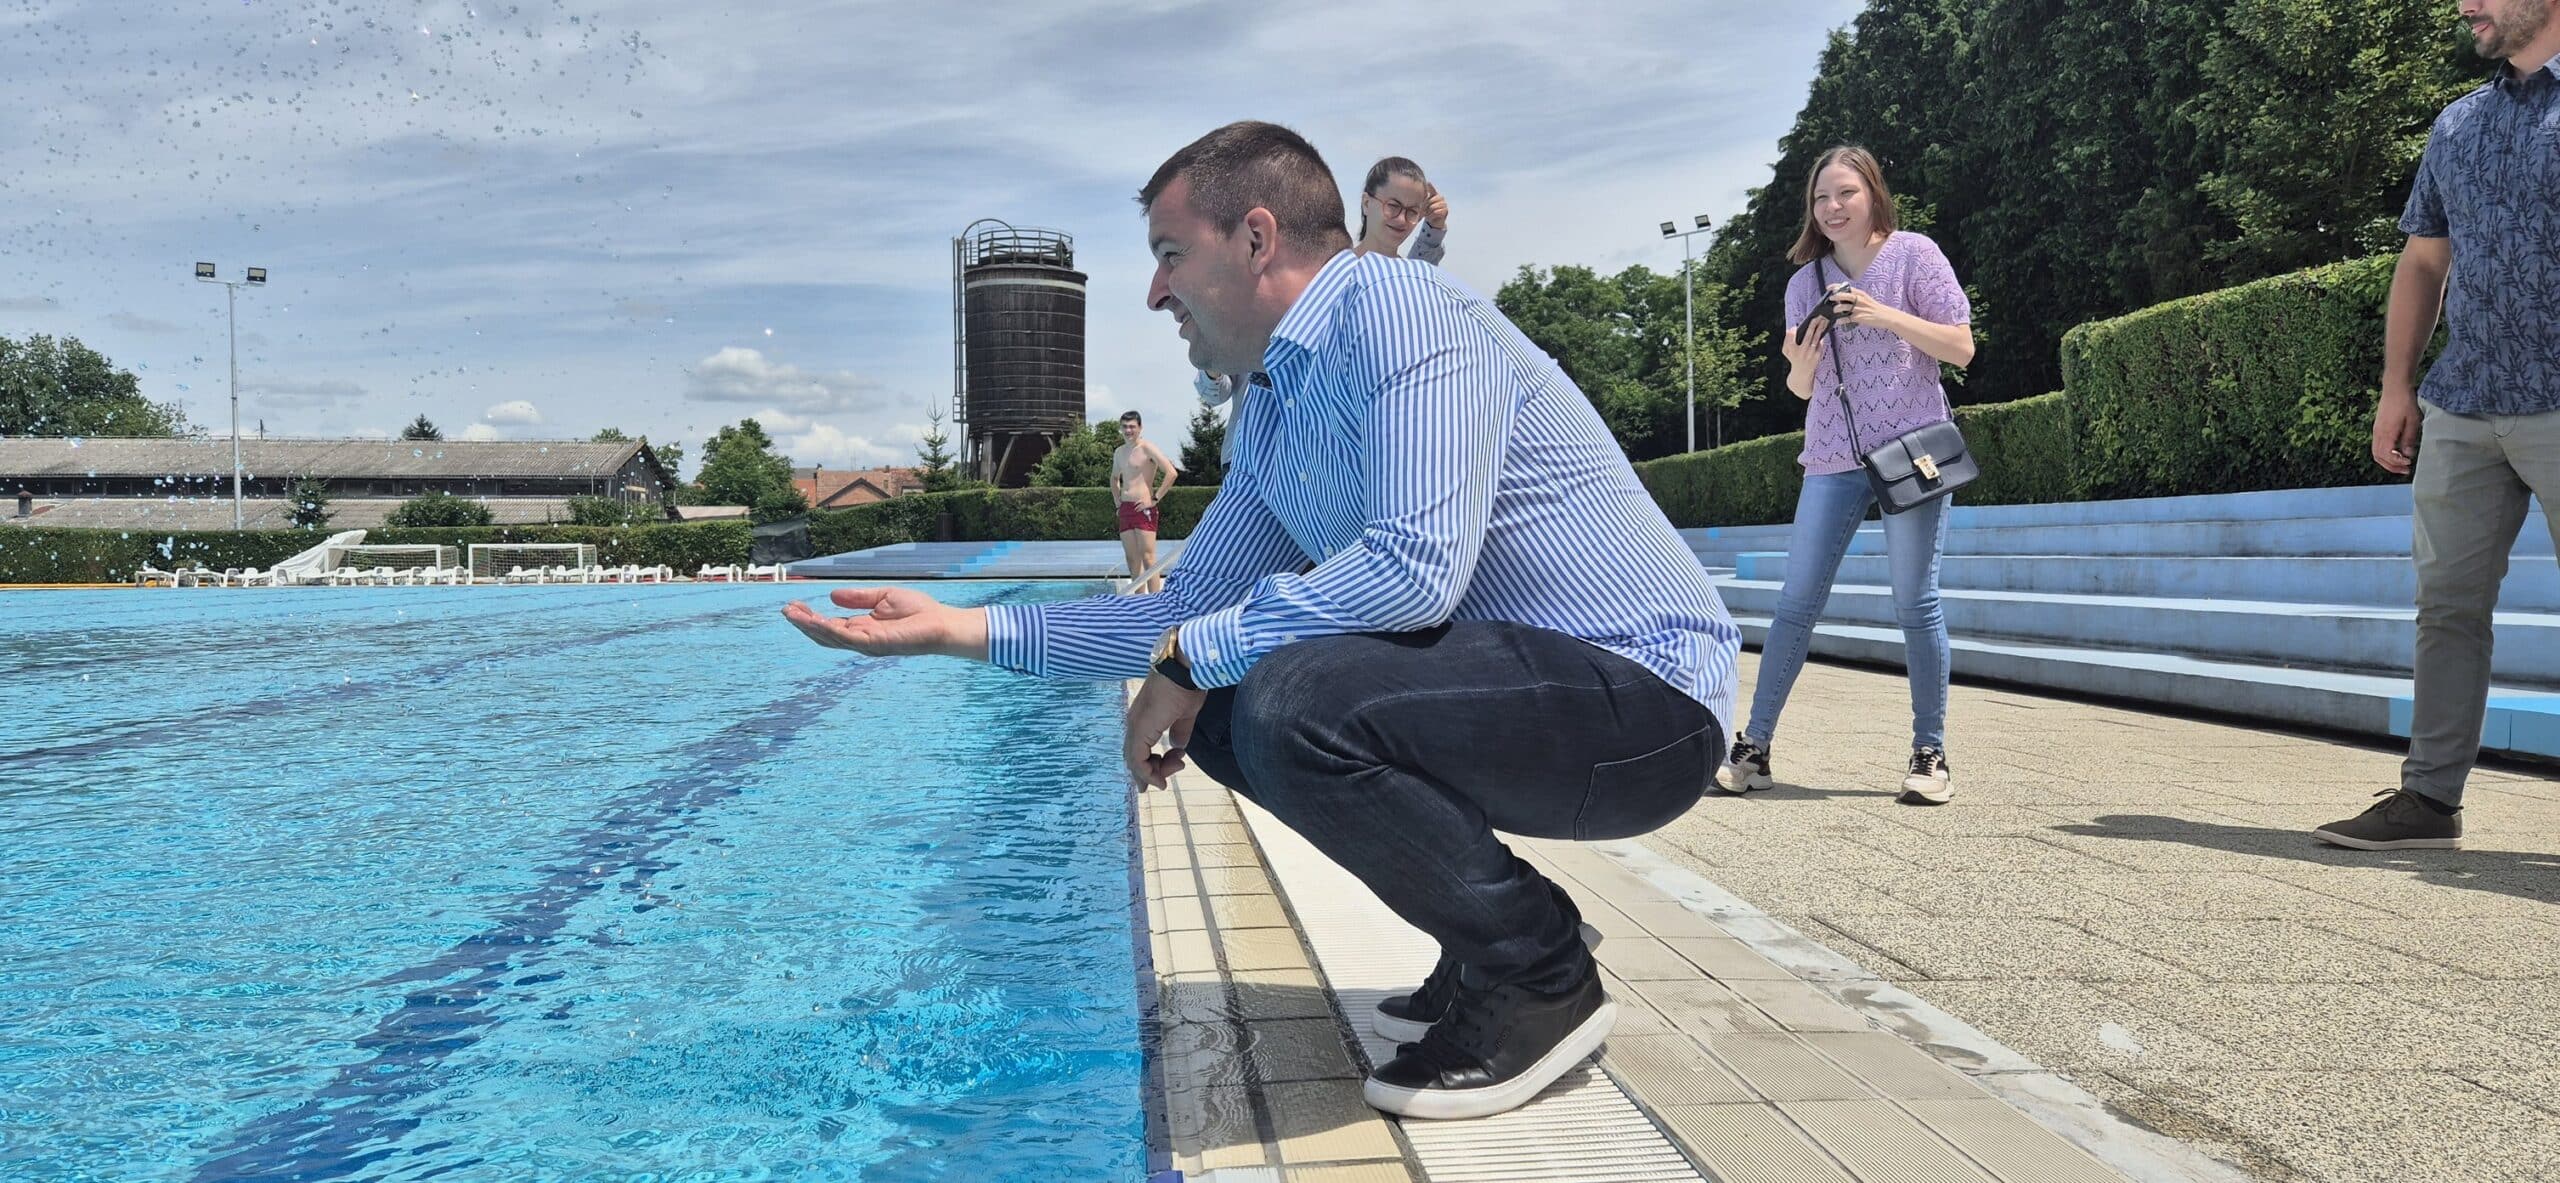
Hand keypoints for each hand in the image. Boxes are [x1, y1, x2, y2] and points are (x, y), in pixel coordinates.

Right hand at [781, 586, 987, 658]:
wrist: (942, 622)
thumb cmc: (919, 611)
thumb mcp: (883, 597)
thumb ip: (859, 598)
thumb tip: (831, 596)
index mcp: (862, 628)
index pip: (830, 625)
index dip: (811, 617)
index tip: (794, 605)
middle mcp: (861, 639)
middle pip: (824, 635)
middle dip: (804, 623)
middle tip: (786, 610)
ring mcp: (866, 644)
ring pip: (830, 638)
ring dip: (809, 626)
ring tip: (792, 613)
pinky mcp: (874, 644)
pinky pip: (845, 637)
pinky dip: (827, 629)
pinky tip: (814, 620)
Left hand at [1123, 673, 1206, 789]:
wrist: (1184, 669)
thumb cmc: (1187, 685)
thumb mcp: (1185, 713)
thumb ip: (1180, 730)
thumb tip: (1177, 745)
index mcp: (1144, 718)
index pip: (1138, 748)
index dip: (1149, 765)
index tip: (1171, 769)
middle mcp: (1135, 723)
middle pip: (1134, 758)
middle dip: (1151, 773)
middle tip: (1166, 781)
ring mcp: (1135, 726)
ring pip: (1135, 761)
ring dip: (1154, 773)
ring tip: (1176, 768)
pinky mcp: (1140, 730)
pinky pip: (1138, 760)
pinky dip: (1148, 773)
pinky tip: (1162, 779)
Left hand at [1424, 183, 1447, 229]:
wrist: (1434, 222)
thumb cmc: (1428, 212)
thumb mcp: (1424, 206)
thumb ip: (1423, 201)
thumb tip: (1417, 198)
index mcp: (1435, 195)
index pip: (1432, 190)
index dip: (1430, 187)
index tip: (1428, 183)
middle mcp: (1441, 198)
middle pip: (1430, 201)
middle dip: (1425, 207)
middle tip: (1424, 211)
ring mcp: (1444, 204)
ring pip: (1433, 207)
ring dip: (1428, 212)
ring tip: (1427, 214)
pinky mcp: (1446, 210)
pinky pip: (1436, 212)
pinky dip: (1431, 216)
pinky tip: (1431, 217)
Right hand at [1780, 314, 1825, 378]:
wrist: (1802, 373)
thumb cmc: (1794, 358)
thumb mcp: (1786, 351)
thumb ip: (1787, 339)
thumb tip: (1792, 328)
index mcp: (1792, 350)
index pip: (1791, 338)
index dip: (1792, 332)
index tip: (1795, 326)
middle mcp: (1801, 352)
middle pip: (1808, 335)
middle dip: (1813, 325)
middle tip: (1817, 317)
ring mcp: (1810, 354)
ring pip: (1816, 338)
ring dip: (1820, 328)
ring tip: (1823, 321)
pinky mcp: (1817, 356)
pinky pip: (1820, 343)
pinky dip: (1821, 336)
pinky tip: (1823, 329)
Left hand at [1828, 285, 1900, 333]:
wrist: (1886, 316)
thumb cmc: (1874, 308)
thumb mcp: (1865, 299)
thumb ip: (1855, 298)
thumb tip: (1841, 298)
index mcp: (1861, 294)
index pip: (1847, 288)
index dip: (1836, 287)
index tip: (1829, 287)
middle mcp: (1859, 300)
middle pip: (1844, 296)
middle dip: (1835, 296)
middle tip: (1830, 298)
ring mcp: (1859, 309)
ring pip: (1843, 307)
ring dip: (1837, 309)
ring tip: (1835, 311)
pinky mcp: (1859, 318)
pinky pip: (1846, 319)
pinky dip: (1841, 321)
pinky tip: (1838, 322)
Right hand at [2373, 389, 2420, 474]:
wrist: (2394, 388)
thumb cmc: (2405, 403)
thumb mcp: (2413, 421)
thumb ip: (2409, 439)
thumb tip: (2408, 454)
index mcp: (2386, 433)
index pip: (2386, 455)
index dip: (2397, 462)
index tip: (2409, 463)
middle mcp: (2378, 434)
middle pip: (2378, 457)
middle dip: (2391, 466)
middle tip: (2405, 470)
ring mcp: (2376, 431)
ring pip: (2376, 453)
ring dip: (2387, 461)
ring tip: (2401, 464)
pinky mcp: (2377, 428)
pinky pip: (2377, 446)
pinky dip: (2385, 454)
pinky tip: (2396, 452)